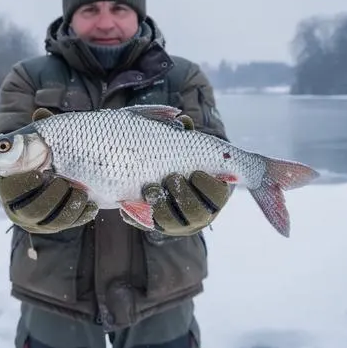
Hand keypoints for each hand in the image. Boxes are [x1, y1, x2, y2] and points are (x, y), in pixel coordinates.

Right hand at [0, 108, 97, 233]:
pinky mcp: (59, 224)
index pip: (11, 188)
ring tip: (80, 189)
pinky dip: (82, 212)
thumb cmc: (53, 150)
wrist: (76, 167)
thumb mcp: (47, 138)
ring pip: (52, 220)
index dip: (25, 183)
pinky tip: (90, 200)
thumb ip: (41, 129)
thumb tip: (39, 113)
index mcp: (12, 181)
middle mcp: (21, 204)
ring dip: (68, 203)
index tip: (41, 172)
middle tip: (63, 180)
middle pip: (31, 209)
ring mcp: (40, 217)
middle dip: (51, 194)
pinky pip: (69, 225)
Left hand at [122, 113, 230, 234]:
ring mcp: (178, 223)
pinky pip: (148, 226)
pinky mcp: (157, 226)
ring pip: (172, 223)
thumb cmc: (173, 156)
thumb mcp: (180, 144)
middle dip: (183, 195)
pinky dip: (137, 216)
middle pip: (197, 214)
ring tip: (148, 188)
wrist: (149, 172)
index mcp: (213, 193)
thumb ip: (183, 133)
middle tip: (171, 178)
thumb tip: (181, 120)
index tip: (194, 172)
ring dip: (161, 205)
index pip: (218, 196)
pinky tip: (128, 202)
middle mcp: (199, 213)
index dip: (208, 186)